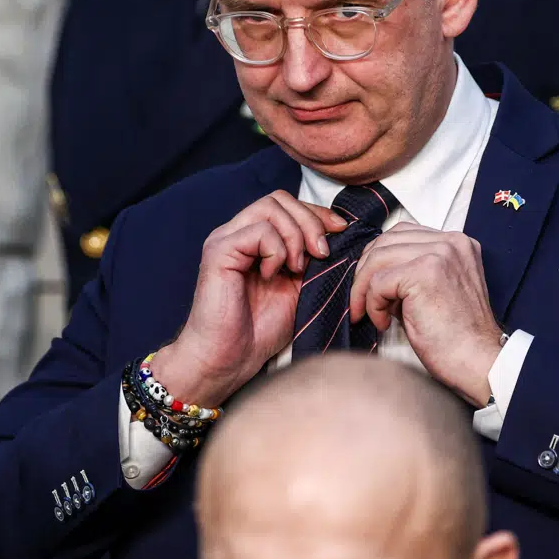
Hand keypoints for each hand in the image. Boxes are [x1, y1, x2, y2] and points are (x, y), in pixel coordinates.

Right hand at [153, 191, 346, 407]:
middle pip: (279, 198)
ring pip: (270, 207)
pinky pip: (259, 231)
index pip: (286, 204)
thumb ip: (310, 258)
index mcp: (253, 240)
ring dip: (295, 236)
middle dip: (310, 221)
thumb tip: (337, 232)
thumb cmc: (259, 330)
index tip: (340, 231)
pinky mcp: (218, 252)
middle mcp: (236, 233)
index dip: (316, 212)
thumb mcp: (298, 287)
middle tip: (321, 254)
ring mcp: (225, 240)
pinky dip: (276, 251)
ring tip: (297, 269)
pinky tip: (273, 275)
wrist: (229, 359)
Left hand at [349, 224, 503, 405]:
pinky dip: (373, 304)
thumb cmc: (456, 336)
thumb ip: (409, 272)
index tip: (369, 286)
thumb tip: (371, 274)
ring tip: (369, 313)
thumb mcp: (434, 291)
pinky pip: (378, 282)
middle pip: (386, 242)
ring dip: (364, 289)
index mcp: (456, 243)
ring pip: (377, 259)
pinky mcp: (424, 273)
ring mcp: (439, 254)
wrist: (477, 361)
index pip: (402, 234)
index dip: (378, 259)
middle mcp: (450, 242)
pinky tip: (384, 322)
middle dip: (364, 272)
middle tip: (358, 302)